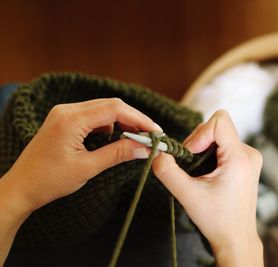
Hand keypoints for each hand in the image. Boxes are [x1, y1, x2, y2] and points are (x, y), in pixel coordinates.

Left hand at [2, 98, 160, 215]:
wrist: (21, 188)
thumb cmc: (49, 180)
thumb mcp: (88, 168)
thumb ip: (118, 154)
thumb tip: (145, 148)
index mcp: (71, 120)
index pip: (114, 109)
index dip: (139, 119)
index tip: (155, 132)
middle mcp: (67, 110)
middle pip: (111, 106)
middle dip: (133, 120)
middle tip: (150, 136)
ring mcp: (65, 114)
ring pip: (103, 110)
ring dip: (122, 123)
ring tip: (136, 140)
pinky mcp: (65, 121)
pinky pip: (93, 117)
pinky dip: (109, 126)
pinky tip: (115, 140)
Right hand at [152, 110, 263, 266]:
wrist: (236, 238)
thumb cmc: (216, 220)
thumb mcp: (187, 195)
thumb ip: (167, 171)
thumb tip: (157, 152)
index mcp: (240, 157)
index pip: (219, 120)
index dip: (199, 133)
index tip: (190, 154)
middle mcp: (249, 153)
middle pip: (217, 127)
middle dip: (198, 143)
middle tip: (190, 167)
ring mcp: (249, 157)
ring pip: (219, 136)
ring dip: (203, 149)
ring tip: (198, 173)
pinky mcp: (246, 162)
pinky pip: (224, 145)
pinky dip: (210, 154)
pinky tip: (207, 174)